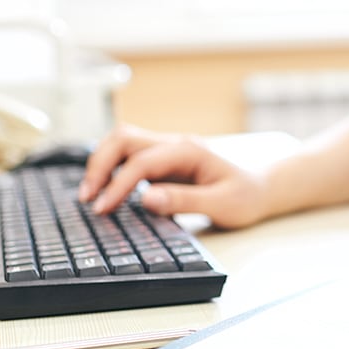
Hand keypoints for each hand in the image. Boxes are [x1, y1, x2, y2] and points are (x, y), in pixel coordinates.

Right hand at [78, 124, 268, 228]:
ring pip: (122, 143)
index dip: (117, 185)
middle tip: (87, 198)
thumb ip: (184, 201)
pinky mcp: (162, 162)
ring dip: (101, 163)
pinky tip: (103, 189)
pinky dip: (111, 167)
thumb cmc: (245, 197)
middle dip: (99, 165)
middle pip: (123, 140)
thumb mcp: (222, 204)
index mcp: (188, 151)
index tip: (102, 209)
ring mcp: (167, 151)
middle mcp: (174, 144)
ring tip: (89, 194)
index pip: (141, 162)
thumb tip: (146, 198)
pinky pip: (128, 156)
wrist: (260, 190)